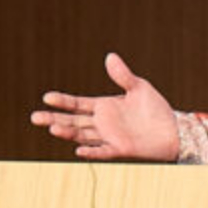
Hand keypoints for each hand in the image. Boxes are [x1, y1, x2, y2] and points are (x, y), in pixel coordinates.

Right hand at [31, 54, 180, 161]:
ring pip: (82, 135)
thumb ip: (123, 75)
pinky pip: (102, 151)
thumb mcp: (139, 87)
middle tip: (34, 117)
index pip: (77, 104)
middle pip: (73, 121)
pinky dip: (91, 151)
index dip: (62, 101)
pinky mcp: (120, 149)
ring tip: (52, 128)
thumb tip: (109, 56)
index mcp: (103, 107)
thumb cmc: (155, 109)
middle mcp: (102, 123)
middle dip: (54, 118)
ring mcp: (109, 137)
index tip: (46, 97)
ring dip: (68, 133)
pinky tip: (79, 149)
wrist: (172, 130)